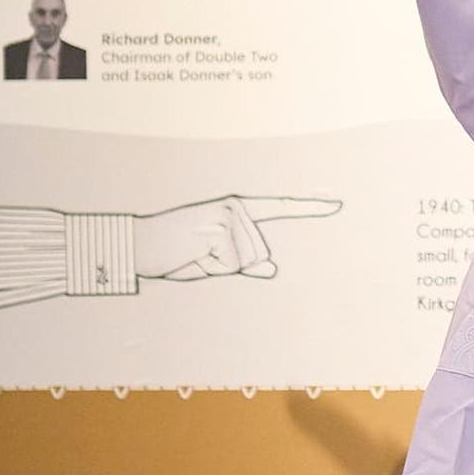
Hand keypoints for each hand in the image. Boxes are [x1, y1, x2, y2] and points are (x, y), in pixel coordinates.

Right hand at [138, 193, 339, 280]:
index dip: (309, 208)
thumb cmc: (173, 253)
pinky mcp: (218, 230)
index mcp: (236, 209)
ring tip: (192, 253)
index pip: (277, 208)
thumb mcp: (213, 261)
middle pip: (260, 255)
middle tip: (197, 254)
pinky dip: (209, 269)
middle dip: (231, 265)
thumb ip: (243, 263)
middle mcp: (235, 206)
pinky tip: (189, 254)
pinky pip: (230, 267)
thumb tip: (272, 267)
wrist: (136, 247)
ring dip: (219, 267)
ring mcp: (228, 215)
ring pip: (247, 262)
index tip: (336, 205)